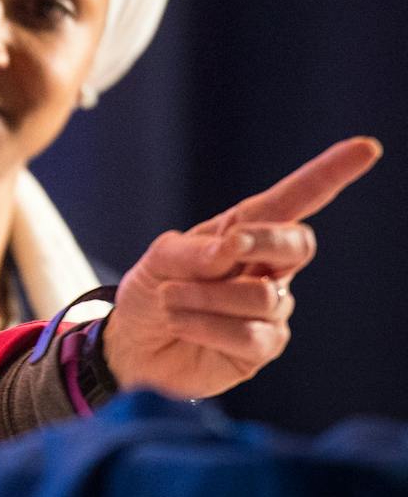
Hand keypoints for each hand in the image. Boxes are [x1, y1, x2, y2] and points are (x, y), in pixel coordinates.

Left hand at [103, 136, 381, 397]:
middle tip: (229, 244)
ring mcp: (269, 309)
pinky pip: (248, 334)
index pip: (291, 201)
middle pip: (297, 244)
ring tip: (169, 298)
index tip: (366, 148)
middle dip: (265, 241)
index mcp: (243, 232)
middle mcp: (266, 268)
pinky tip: (179, 323)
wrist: (131, 346)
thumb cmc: (151, 292)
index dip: (329, 175)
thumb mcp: (159, 260)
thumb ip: (192, 251)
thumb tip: (231, 248)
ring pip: (261, 296)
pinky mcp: (262, 348)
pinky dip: (204, 325)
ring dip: (205, 295)